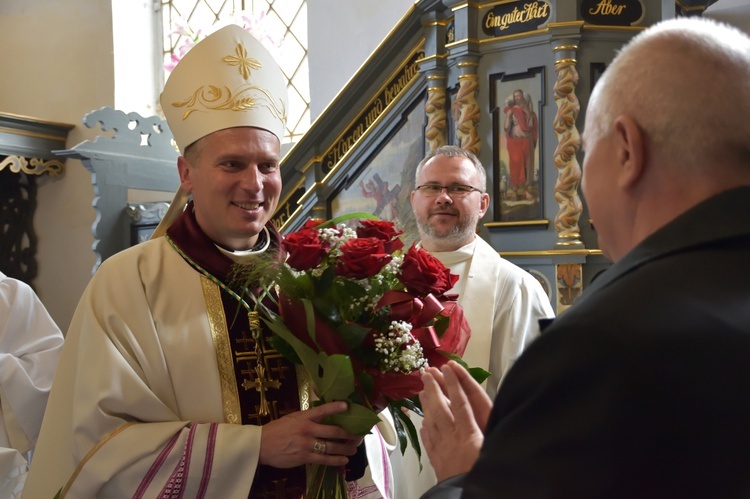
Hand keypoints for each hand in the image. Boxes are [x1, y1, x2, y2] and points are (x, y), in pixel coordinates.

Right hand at [259, 401, 362, 468]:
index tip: (347, 406)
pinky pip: (324, 459)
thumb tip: (323, 414)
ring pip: (332, 446)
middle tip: (359, 435)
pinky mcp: (304, 457)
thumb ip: (307, 417)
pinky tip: (344, 460)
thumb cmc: (277, 429)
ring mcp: (307, 444)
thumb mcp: (292, 418)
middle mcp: (307, 429)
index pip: (323, 410)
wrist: (261, 445)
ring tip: (353, 449)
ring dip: (345, 448)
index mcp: (304, 417)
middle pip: (333, 431)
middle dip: (349, 434)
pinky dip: (336, 460)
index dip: (336, 407)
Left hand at [419, 361, 490, 480]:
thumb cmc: (482, 475)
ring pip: (431, 422)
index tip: (448, 368)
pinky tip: (423, 423)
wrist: (463, 497)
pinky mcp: (437, 461)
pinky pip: (428, 440)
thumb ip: (491, 432)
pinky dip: (425, 428)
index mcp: (469, 435)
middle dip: (433, 388)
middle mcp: (452, 439)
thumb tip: (495, 415)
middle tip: (426, 372)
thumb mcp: (493, 452)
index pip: (460, 403)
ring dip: (426, 404)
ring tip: (421, 390)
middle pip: (440, 408)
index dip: (454, 384)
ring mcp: (442, 449)